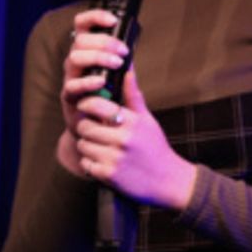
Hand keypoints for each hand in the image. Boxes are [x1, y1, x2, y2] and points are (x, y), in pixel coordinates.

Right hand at [60, 8, 127, 137]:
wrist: (98, 126)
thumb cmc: (109, 96)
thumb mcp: (119, 74)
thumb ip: (122, 59)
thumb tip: (132, 42)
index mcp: (87, 51)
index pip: (82, 25)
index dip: (94, 17)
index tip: (112, 19)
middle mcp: (76, 62)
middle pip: (80, 41)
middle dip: (103, 41)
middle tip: (123, 51)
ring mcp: (71, 78)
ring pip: (74, 58)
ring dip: (97, 57)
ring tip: (116, 63)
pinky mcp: (69, 97)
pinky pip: (72, 85)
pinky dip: (87, 82)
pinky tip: (102, 81)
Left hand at [74, 67, 197, 210]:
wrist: (168, 181)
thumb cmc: (155, 147)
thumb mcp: (147, 120)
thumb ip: (134, 96)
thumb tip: (128, 70)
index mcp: (133, 122)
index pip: (98, 105)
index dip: (87, 104)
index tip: (86, 106)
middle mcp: (124, 139)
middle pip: (85, 127)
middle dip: (87, 128)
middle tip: (96, 131)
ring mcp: (115, 158)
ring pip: (83, 145)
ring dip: (88, 147)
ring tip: (102, 148)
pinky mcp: (108, 175)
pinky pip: (85, 164)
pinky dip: (91, 164)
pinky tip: (104, 163)